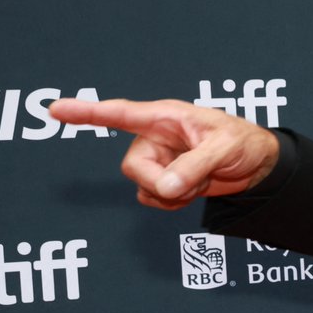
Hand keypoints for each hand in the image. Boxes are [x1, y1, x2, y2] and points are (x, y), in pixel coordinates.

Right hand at [49, 98, 279, 209]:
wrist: (258, 165)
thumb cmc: (244, 141)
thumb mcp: (224, 149)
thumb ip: (194, 167)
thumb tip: (165, 189)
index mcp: (165, 117)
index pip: (119, 113)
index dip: (86, 112)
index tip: (55, 110)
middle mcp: (155, 138)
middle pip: (132, 167)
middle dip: (161, 181)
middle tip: (193, 181)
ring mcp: (158, 161)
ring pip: (143, 187)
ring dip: (173, 193)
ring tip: (200, 179)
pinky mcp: (165, 180)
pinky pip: (153, 199)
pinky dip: (174, 202)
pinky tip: (193, 190)